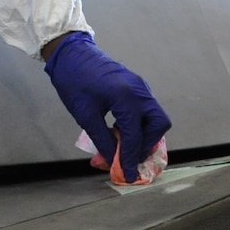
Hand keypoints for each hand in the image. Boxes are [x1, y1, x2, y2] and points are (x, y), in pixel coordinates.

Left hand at [44, 32, 172, 183]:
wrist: (71, 53)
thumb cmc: (74, 81)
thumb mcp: (85, 114)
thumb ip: (102, 140)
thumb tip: (113, 161)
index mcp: (126, 97)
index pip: (135, 136)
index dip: (131, 159)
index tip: (127, 175)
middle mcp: (140, 91)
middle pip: (158, 124)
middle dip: (146, 144)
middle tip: (129, 157)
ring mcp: (141, 87)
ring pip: (155, 117)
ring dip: (144, 135)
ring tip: (124, 146)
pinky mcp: (137, 86)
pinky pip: (146, 109)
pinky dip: (139, 124)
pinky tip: (121, 130)